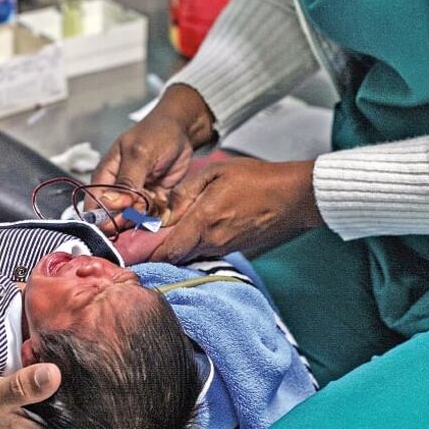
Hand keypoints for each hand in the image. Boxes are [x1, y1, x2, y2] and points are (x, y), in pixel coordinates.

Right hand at [89, 84, 215, 233]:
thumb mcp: (139, 154)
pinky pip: (151, 217)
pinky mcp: (152, 200)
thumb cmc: (156, 134)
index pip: (94, 205)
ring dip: (145, 215)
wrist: (182, 131)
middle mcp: (117, 190)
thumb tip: (111, 204)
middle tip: (144, 206)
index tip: (125, 208)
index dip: (105, 214)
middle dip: (128, 217)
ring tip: (156, 196)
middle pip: (113, 217)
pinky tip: (164, 198)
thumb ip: (126, 181)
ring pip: (133, 219)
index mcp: (105, 177)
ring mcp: (135, 197)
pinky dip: (158, 213)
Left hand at [146, 157, 322, 262]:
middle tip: (143, 241)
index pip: (168, 250)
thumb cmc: (257, 179)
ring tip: (166, 233)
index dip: (148, 252)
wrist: (294, 197)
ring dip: (177, 247)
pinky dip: (194, 245)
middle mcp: (213, 241)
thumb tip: (165, 209)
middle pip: (176, 256)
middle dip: (158, 250)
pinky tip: (192, 232)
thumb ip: (186, 190)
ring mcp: (224, 248)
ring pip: (190, 254)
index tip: (134, 248)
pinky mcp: (234, 249)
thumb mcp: (216, 172)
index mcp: (205, 221)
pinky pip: (206, 251)